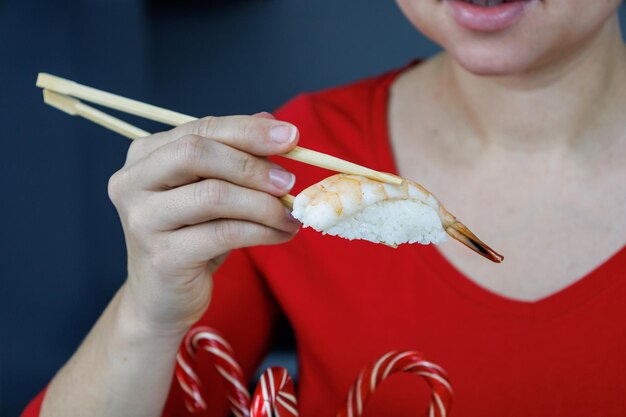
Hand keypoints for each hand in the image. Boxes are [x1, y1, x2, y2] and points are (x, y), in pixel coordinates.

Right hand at [107, 113, 299, 334]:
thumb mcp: (212, 190)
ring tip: (292, 214)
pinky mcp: (162, 256)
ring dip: (264, 204)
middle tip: (289, 182)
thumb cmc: (191, 236)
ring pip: (214, 195)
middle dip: (252, 165)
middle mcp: (132, 183)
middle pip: (196, 154)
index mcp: (144, 156)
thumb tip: (272, 122)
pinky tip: (283, 234)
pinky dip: (262, 231)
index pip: (200, 129)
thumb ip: (235, 154)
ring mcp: (142, 220)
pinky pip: (224, 233)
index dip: (248, 130)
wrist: (162, 298)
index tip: (292, 137)